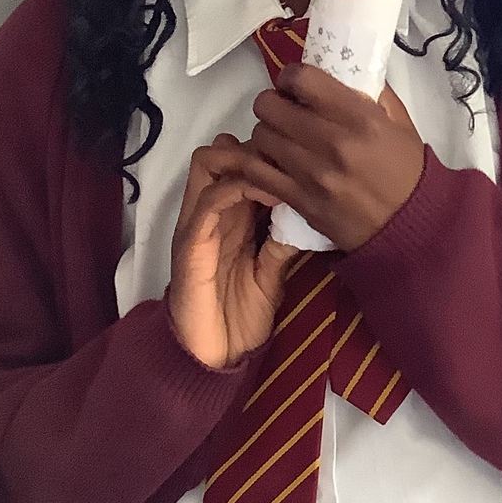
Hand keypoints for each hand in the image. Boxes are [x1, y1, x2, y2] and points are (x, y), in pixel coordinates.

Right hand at [166, 134, 302, 369]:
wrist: (213, 356)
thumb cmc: (240, 317)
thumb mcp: (272, 271)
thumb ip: (283, 240)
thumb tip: (310, 212)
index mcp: (228, 218)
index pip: (237, 160)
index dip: (267, 152)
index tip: (303, 158)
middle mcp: (209, 213)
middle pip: (218, 151)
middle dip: (253, 146)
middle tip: (290, 160)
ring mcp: (197, 225)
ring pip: (208, 164)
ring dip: (245, 160)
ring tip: (281, 173)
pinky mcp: (191, 244)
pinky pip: (210, 201)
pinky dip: (239, 189)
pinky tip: (271, 196)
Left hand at [245, 67, 426, 252]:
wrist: (409, 226)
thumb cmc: (408, 173)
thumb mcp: (400, 124)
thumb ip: (372, 93)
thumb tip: (342, 71)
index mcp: (360, 118)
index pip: (302, 79)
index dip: (290, 77)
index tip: (293, 85)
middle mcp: (333, 142)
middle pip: (270, 106)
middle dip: (273, 103)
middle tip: (284, 110)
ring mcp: (313, 174)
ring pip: (261, 136)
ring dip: (266, 133)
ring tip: (280, 138)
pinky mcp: (300, 200)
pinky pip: (257, 172)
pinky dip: (257, 162)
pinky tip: (272, 161)